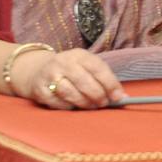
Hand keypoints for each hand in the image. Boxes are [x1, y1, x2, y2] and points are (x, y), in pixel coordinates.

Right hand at [12, 48, 126, 109]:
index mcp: (79, 55)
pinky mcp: (39, 89)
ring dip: (83, 103)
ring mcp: (49, 75)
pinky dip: (68, 106)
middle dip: (97, 95)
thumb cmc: (72, 71)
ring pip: (70, 92)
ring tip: (91, 106)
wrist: (38, 70)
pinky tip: (73, 105)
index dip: (110, 84)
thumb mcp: (87, 67)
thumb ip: (104, 79)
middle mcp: (63, 62)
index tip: (118, 97)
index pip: (98, 68)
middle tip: (103, 103)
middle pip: (84, 81)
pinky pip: (57, 102)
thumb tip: (122, 97)